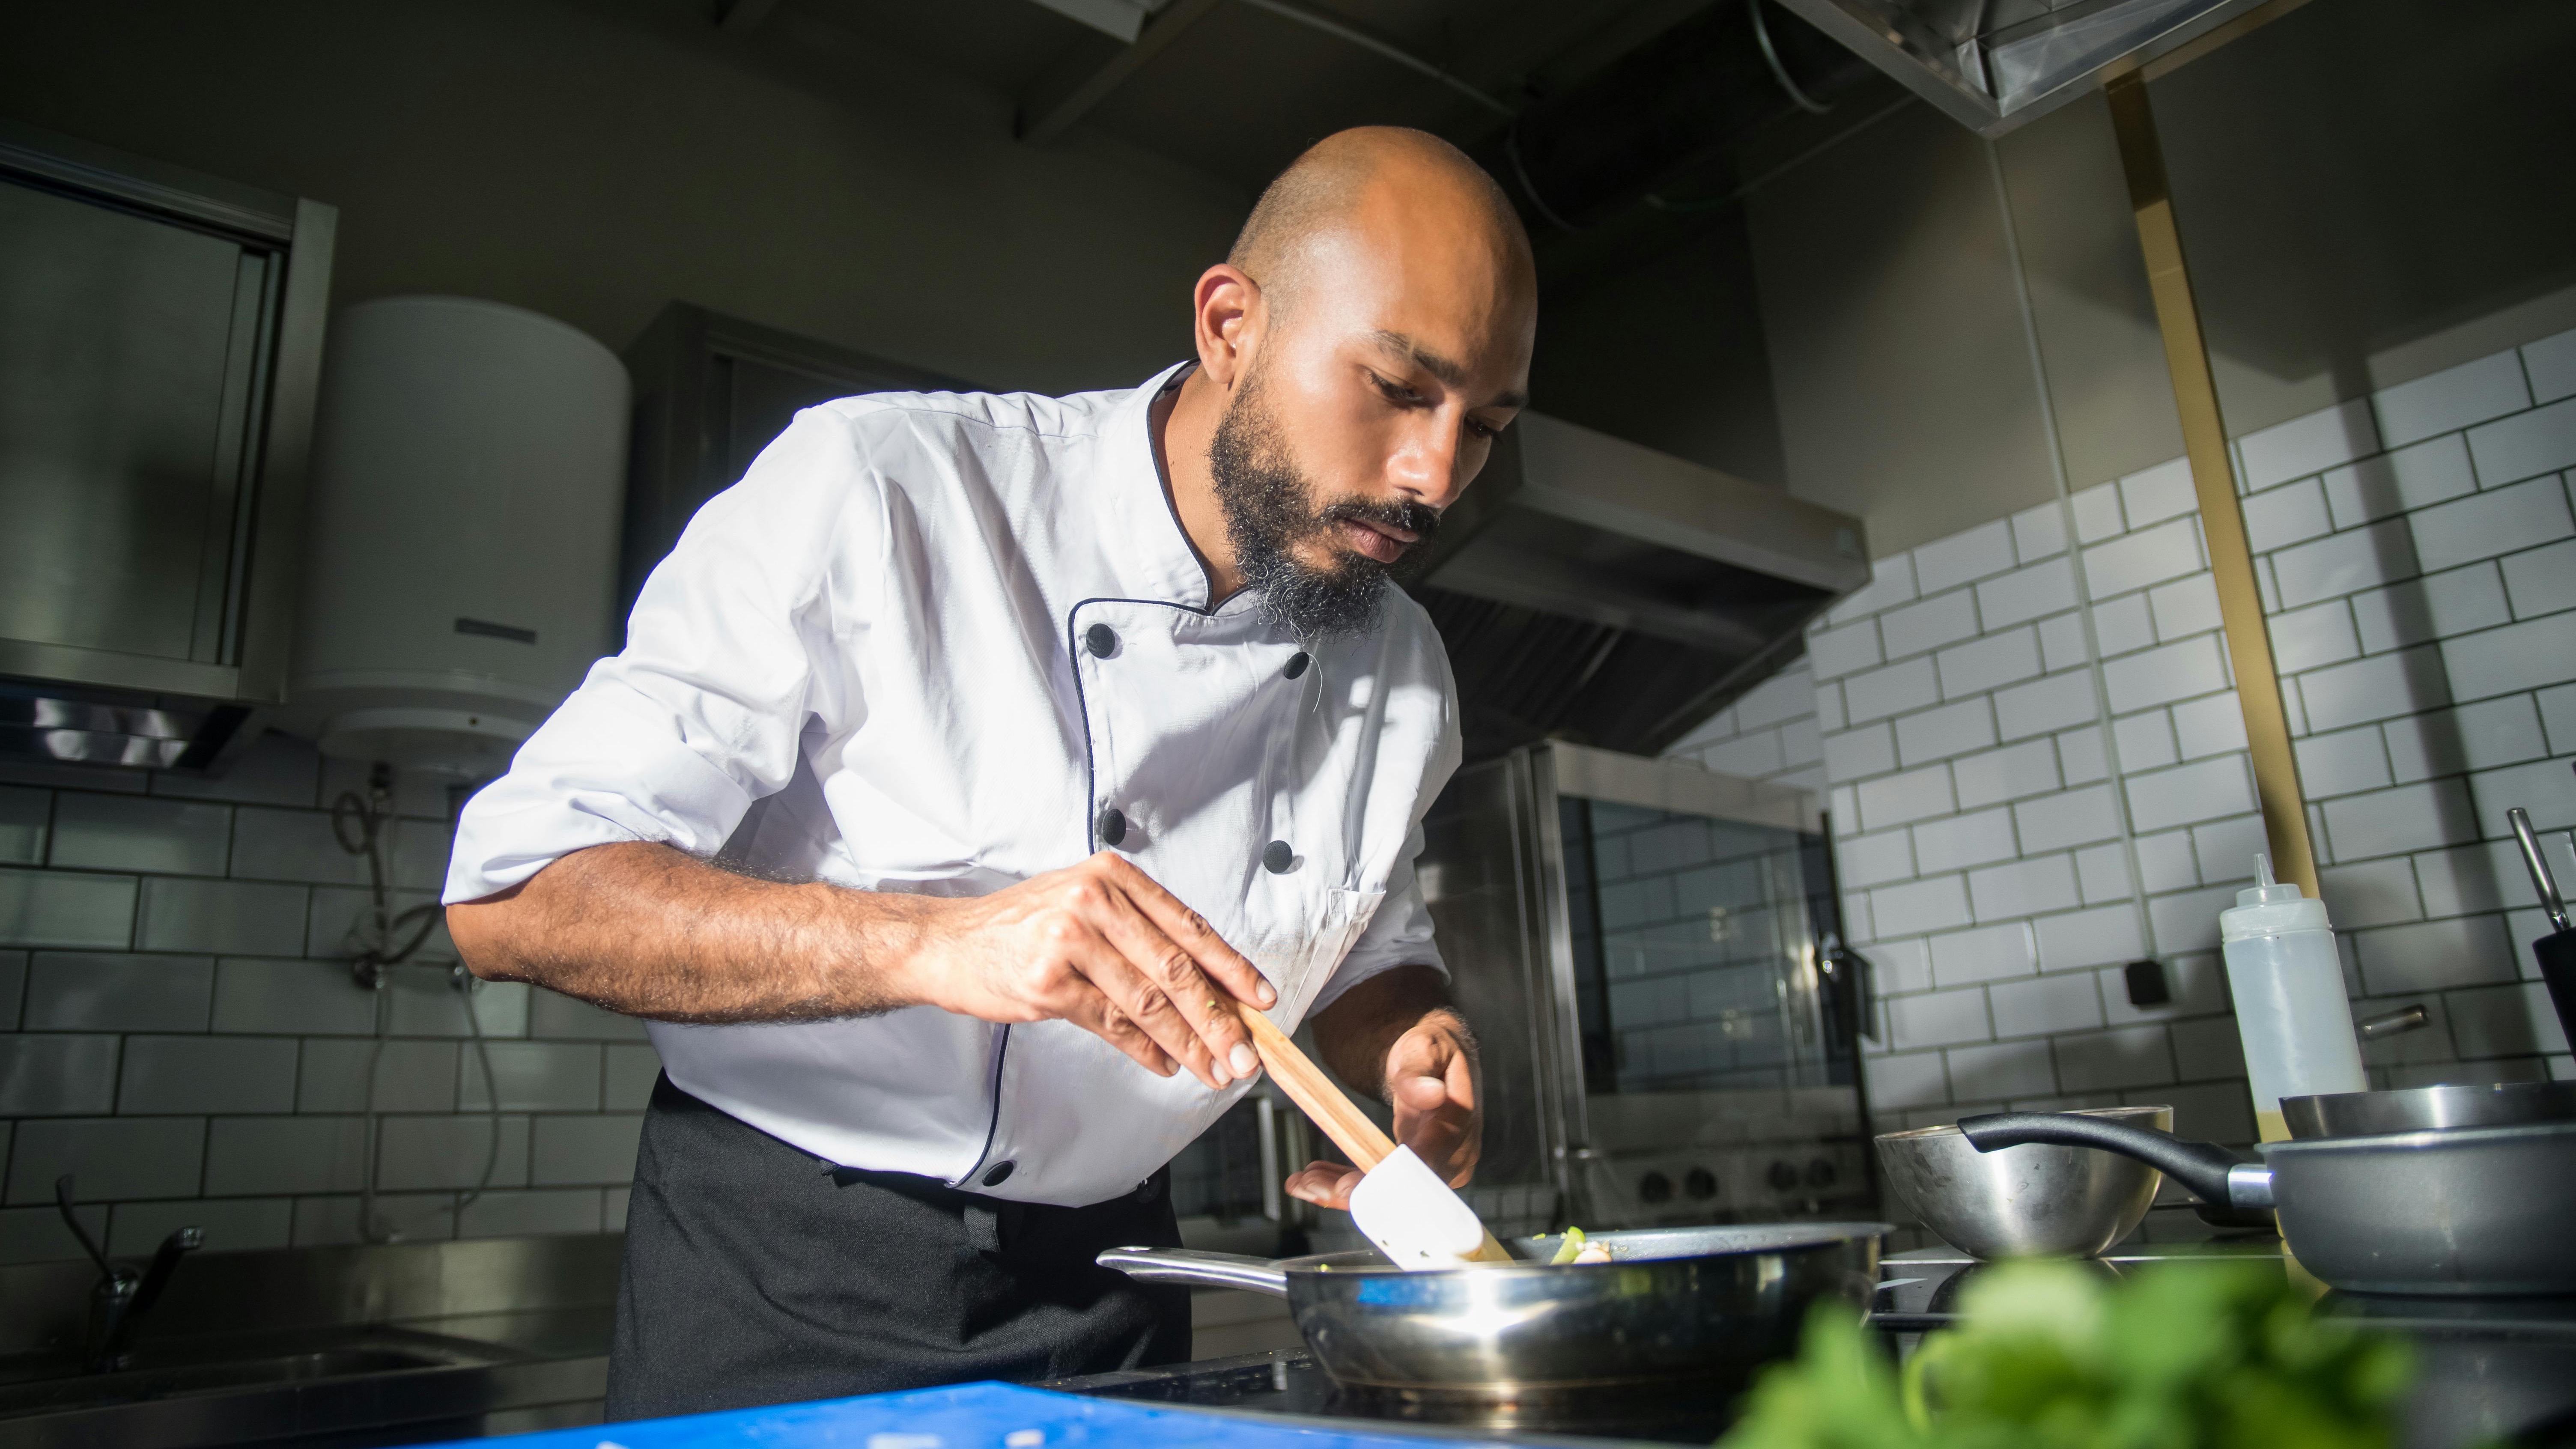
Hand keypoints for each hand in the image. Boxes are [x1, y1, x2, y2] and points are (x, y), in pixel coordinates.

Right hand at [901, 851, 1274, 1089]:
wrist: (949, 943)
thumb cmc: (1020, 928)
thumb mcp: (1084, 907)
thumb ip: (1142, 936)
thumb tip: (1208, 988)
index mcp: (1114, 877)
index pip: (1190, 926)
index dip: (1232, 968)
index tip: (1261, 999)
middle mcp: (1095, 900)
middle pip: (1176, 968)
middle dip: (1219, 1018)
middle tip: (1245, 1053)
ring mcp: (1070, 939)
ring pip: (1149, 1001)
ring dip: (1189, 1043)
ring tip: (1215, 1069)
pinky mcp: (1049, 981)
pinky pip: (1112, 1023)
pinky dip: (1145, 1048)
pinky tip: (1165, 1063)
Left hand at [1285, 1009, 1479, 1209]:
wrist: (1437, 1057)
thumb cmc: (1432, 1050)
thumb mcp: (1425, 1048)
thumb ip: (1420, 1072)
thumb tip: (1431, 1094)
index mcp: (1458, 1125)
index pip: (1424, 1166)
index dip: (1386, 1181)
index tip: (1348, 1187)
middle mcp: (1452, 1156)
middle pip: (1403, 1191)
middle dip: (1355, 1192)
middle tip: (1312, 1184)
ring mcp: (1434, 1166)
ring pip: (1387, 1193)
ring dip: (1341, 1191)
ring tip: (1304, 1182)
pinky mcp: (1413, 1169)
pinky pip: (1380, 1184)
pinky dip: (1346, 1183)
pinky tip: (1314, 1180)